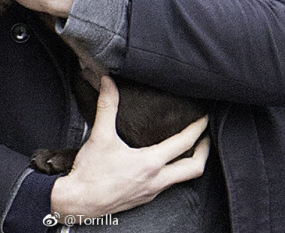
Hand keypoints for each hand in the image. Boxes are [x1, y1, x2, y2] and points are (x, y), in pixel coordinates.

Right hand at [51, 76, 208, 219]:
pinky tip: (164, 164)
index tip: (204, 117)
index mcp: (150, 163)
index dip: (197, 128)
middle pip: (194, 168)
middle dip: (204, 151)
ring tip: (189, 148)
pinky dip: (174, 172)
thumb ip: (107, 106)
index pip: (183, 143)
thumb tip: (108, 81)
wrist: (78, 203)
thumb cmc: (90, 172)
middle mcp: (156, 180)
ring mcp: (151, 192)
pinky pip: (167, 186)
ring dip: (189, 163)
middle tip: (206, 136)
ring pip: (181, 179)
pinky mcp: (143, 199)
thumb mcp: (100, 136)